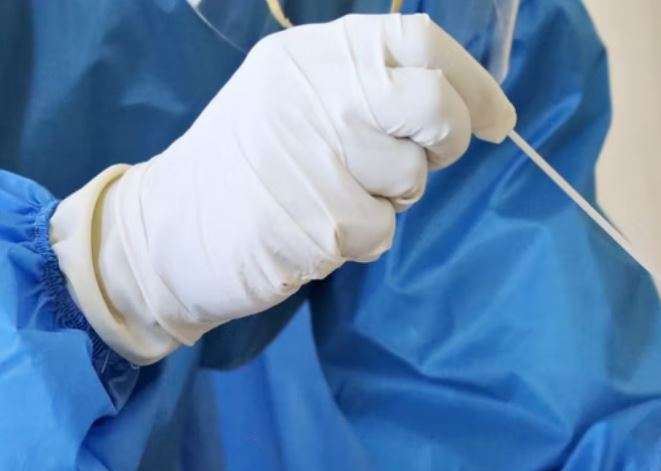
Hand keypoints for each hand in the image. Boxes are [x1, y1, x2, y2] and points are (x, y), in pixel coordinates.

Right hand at [52, 14, 514, 363]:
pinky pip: (380, 231)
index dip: (473, 83)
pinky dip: (361, 239)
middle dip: (447, 138)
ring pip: (410, 178)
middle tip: (426, 160)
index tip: (496, 121)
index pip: (420, 41)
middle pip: (431, 104)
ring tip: (333, 196)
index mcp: (311, 54)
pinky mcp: (316, 220)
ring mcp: (314, 156)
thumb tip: (461, 108)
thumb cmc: (245, 165)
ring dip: (389, 198)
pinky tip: (314, 229)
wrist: (164, 232)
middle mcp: (315, 93)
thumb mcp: (293, 97)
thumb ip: (364, 87)